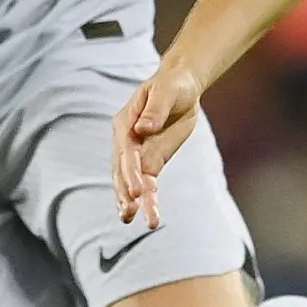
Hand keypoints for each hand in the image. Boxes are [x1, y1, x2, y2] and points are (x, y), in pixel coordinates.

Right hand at [113, 67, 203, 228]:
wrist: (182, 88)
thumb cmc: (172, 85)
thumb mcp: (166, 91)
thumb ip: (156, 110)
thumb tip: (144, 128)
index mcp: (125, 123)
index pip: (126, 152)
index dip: (130, 172)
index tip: (136, 191)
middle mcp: (127, 141)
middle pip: (124, 171)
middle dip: (126, 193)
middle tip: (130, 213)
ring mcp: (137, 153)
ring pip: (131, 181)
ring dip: (132, 201)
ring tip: (133, 221)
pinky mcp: (152, 161)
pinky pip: (146, 183)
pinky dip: (145, 200)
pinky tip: (146, 216)